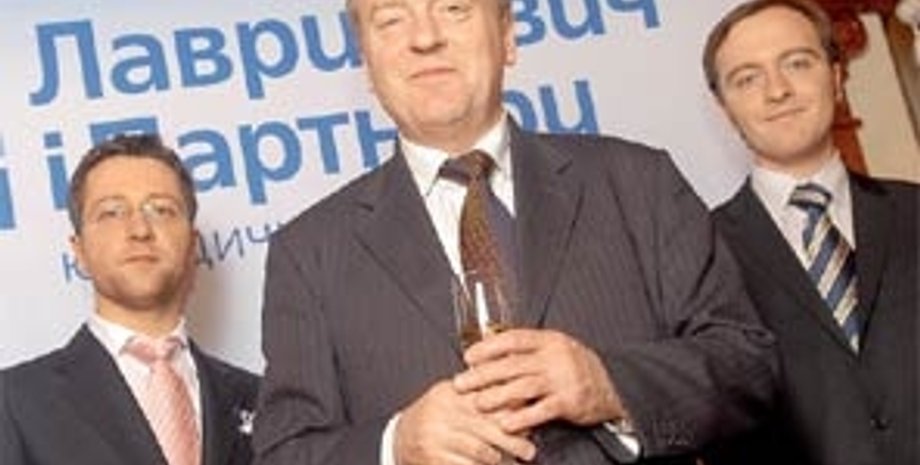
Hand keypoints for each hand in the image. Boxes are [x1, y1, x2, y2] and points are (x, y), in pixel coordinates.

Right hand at [396, 380, 535, 464]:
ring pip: (482, 451)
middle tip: (529, 450)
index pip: (488, 400)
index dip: (512, 411)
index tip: (528, 420)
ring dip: (501, 460)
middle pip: (489, 427)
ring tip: (513, 463)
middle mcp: (442, 413)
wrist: (399, 438)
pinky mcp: (432, 458)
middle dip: (513, 440)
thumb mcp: (452, 398)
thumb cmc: (435, 417)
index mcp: (450, 393)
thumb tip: (520, 401)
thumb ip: (480, 395)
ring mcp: (436, 437)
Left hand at [453, 329, 627, 433]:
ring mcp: (562, 379)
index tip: (468, 357)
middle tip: (461, 383)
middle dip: (483, 374)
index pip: (513, 339)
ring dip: (497, 396)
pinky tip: (505, 424)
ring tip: (477, 403)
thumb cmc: (576, 367)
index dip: (488, 348)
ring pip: (523, 386)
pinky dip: (521, 418)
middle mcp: (554, 357)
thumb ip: (529, 350)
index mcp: (549, 340)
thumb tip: (491, 351)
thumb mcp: (555, 349)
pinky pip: (541, 410)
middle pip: (512, 364)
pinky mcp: (569, 401)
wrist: (614, 385)